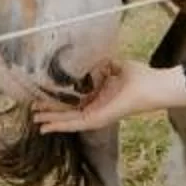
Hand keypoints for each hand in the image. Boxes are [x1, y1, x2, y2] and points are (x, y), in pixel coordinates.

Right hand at [31, 61, 185, 135]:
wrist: (153, 86)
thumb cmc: (141, 77)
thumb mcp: (118, 66)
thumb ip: (106, 64)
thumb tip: (95, 57)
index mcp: (100, 96)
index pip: (75, 100)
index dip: (60, 99)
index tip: (44, 95)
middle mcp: (96, 107)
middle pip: (68, 112)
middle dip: (50, 112)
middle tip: (33, 111)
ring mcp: (97, 115)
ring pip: (69, 120)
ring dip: (52, 121)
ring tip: (35, 122)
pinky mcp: (98, 119)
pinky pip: (76, 124)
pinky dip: (60, 125)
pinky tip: (47, 127)